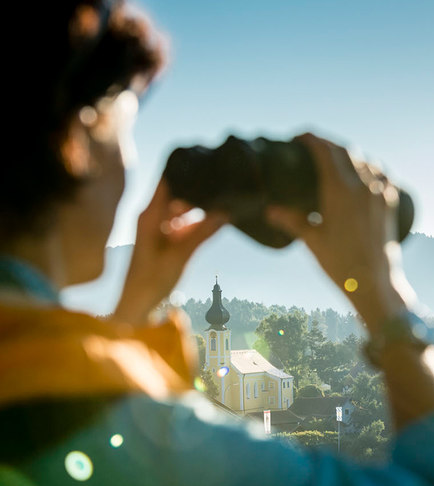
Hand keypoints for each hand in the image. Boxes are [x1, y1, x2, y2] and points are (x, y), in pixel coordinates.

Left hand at [114, 180, 226, 325]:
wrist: (136, 306)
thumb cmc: (151, 280)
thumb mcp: (181, 255)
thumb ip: (203, 231)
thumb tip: (226, 212)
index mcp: (149, 215)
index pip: (166, 180)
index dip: (182, 168)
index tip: (202, 159)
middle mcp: (152, 217)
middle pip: (176, 192)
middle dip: (197, 189)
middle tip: (221, 183)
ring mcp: (158, 228)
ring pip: (181, 208)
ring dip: (198, 207)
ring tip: (221, 201)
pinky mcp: (164, 240)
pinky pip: (182, 224)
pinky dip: (196, 222)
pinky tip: (214, 221)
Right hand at [266, 133, 412, 333]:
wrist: (375, 282)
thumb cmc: (340, 264)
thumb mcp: (312, 240)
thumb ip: (292, 220)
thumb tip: (270, 210)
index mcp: (340, 190)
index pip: (325, 152)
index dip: (311, 139)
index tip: (299, 137)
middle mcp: (362, 186)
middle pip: (345, 150)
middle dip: (328, 144)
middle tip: (313, 145)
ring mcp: (380, 192)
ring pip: (365, 160)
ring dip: (349, 153)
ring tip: (336, 157)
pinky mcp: (390, 203)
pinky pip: (382, 174)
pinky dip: (370, 167)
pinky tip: (365, 172)